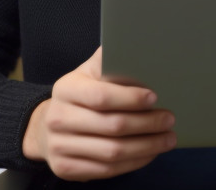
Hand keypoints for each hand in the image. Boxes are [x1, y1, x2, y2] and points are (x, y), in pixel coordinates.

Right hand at [22, 46, 175, 180]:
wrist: (46, 128)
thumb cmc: (79, 96)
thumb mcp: (87, 73)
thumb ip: (108, 61)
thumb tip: (138, 44)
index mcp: (65, 89)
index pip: (101, 96)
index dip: (131, 98)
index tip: (154, 97)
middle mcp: (58, 118)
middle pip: (112, 126)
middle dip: (147, 124)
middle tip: (169, 119)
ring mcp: (59, 146)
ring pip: (112, 152)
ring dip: (146, 147)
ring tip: (167, 139)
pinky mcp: (65, 169)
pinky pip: (106, 170)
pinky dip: (134, 163)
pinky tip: (150, 153)